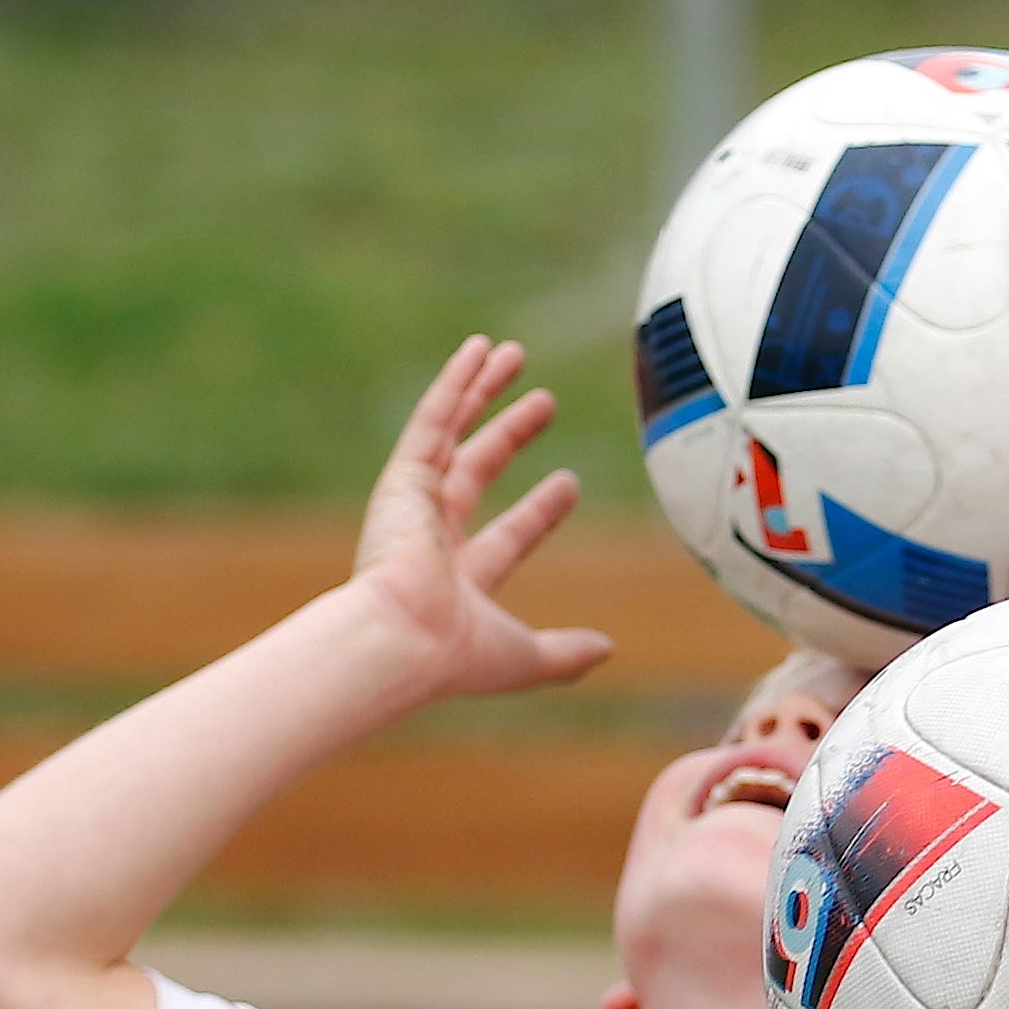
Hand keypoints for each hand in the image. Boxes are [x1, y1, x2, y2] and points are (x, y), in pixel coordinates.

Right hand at [342, 337, 612, 702]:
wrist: (401, 642)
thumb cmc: (454, 657)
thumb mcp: (524, 657)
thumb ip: (564, 653)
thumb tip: (607, 649)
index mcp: (460, 579)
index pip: (510, 535)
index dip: (541, 510)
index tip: (569, 482)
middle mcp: (432, 537)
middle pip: (479, 469)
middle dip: (511, 434)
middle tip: (545, 402)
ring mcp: (413, 503)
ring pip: (453, 432)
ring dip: (482, 392)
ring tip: (511, 355)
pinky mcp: (402, 477)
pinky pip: (434, 419)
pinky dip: (455, 383)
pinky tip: (477, 350)